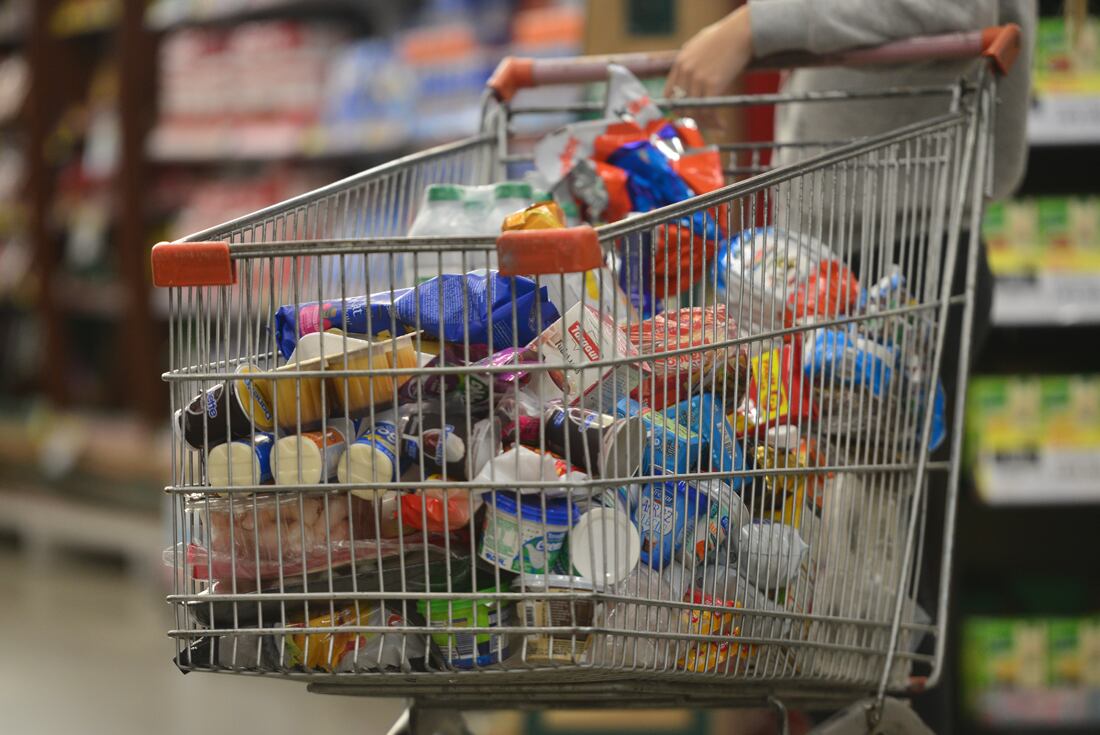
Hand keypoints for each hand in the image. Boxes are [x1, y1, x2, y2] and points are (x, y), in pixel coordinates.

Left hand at [665, 6, 753, 124]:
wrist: (742, 31)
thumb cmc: (726, 35)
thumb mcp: (700, 45)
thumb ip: (692, 60)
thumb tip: (692, 75)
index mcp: (680, 62)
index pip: (669, 94)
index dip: (677, 108)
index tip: (687, 116)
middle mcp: (685, 71)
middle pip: (682, 106)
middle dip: (692, 119)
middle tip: (705, 125)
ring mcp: (697, 78)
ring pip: (695, 111)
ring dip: (706, 124)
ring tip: (717, 127)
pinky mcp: (713, 84)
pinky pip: (709, 110)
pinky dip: (715, 121)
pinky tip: (723, 125)